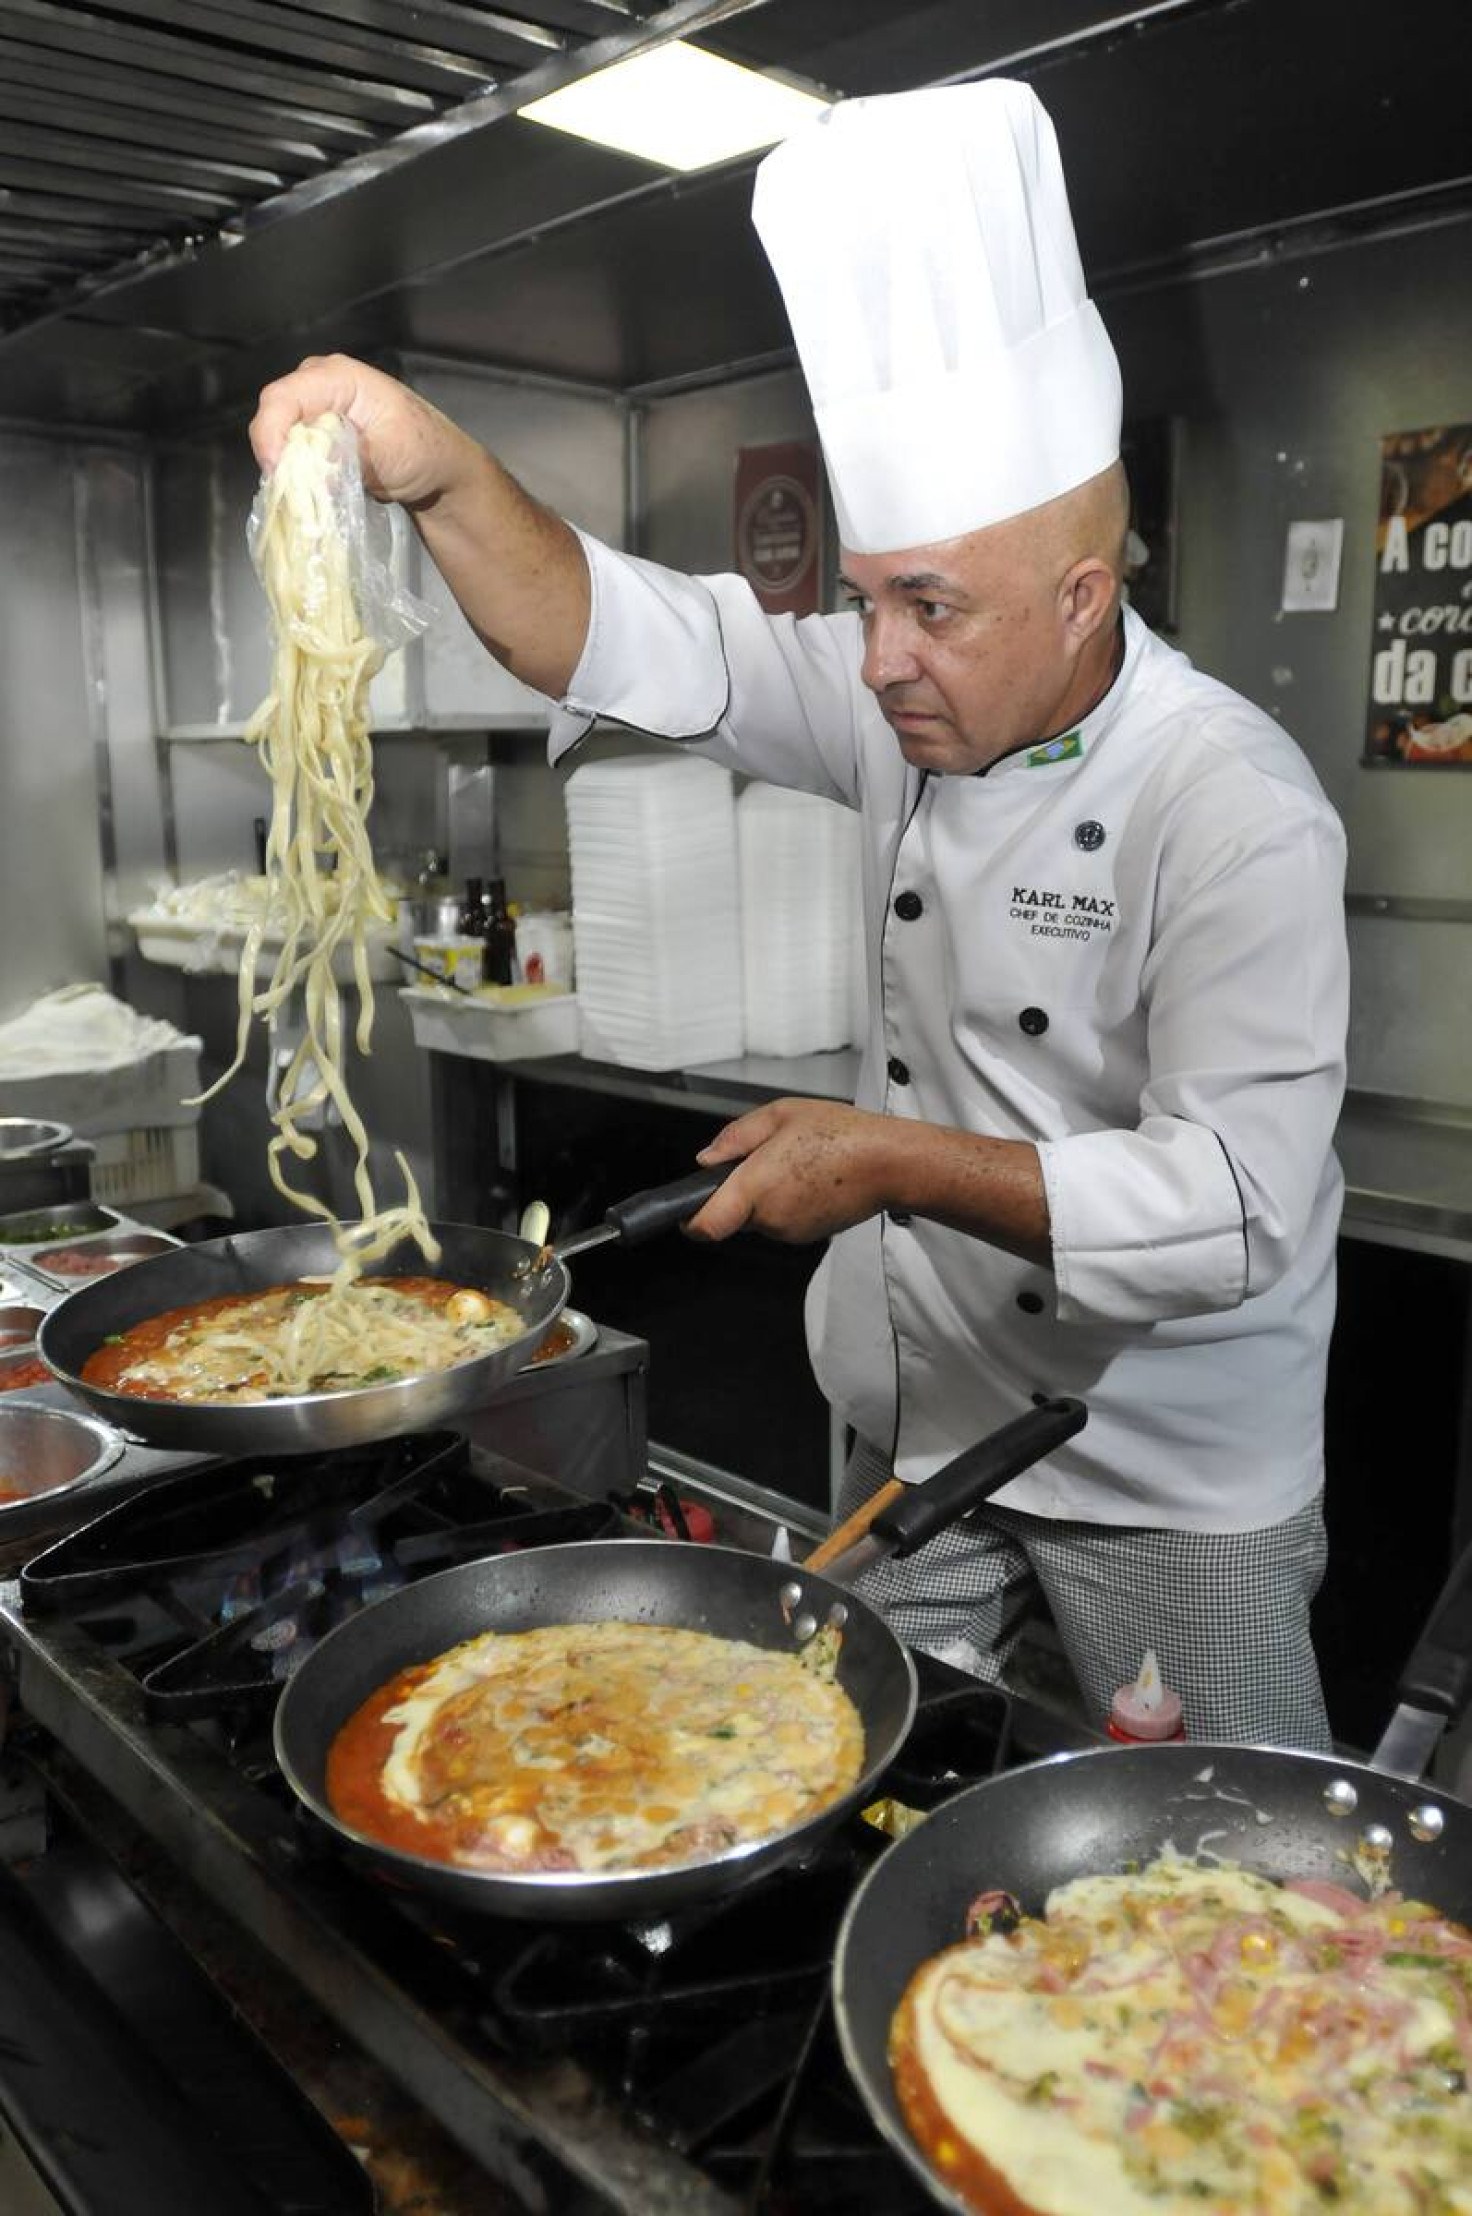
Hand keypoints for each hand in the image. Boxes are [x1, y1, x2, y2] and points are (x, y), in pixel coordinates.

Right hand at [249, 353, 477, 509]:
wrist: (440, 469)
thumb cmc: (424, 451)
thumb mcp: (390, 454)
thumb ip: (349, 457)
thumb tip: (314, 468)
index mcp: (337, 377)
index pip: (282, 397)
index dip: (270, 434)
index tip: (275, 471)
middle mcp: (319, 384)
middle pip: (275, 414)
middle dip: (276, 452)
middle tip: (288, 489)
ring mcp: (317, 407)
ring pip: (281, 434)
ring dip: (286, 465)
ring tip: (299, 494)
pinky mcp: (318, 432)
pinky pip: (293, 449)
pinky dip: (296, 471)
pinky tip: (308, 490)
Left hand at [688, 1098, 901, 1244]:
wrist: (889, 1163)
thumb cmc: (841, 1134)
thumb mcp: (779, 1114)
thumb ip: (735, 1138)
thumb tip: (706, 1159)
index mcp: (755, 1186)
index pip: (706, 1225)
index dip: (690, 1222)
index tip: (685, 1212)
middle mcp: (770, 1216)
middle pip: (733, 1215)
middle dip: (738, 1192)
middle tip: (766, 1159)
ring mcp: (790, 1230)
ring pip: (759, 1218)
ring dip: (765, 1196)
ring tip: (796, 1164)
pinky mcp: (808, 1235)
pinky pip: (782, 1221)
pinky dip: (787, 1203)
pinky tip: (811, 1179)